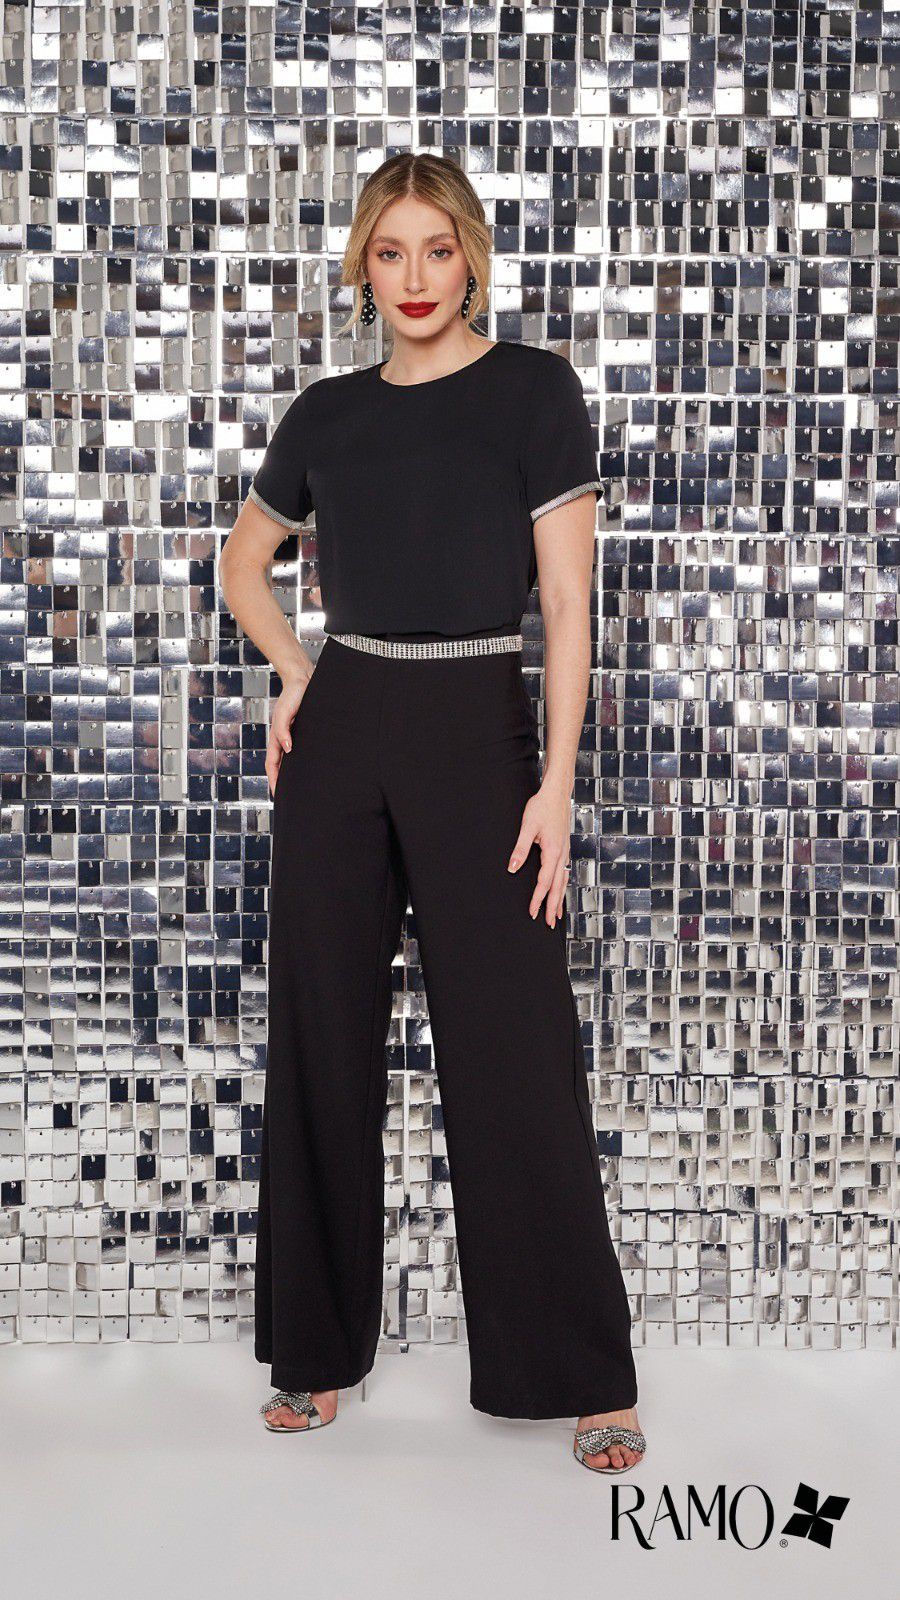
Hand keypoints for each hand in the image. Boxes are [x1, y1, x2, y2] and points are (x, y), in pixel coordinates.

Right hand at [266, 670, 312, 797]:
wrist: (303, 679)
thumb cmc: (293, 694)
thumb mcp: (286, 712)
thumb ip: (284, 730)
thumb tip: (287, 748)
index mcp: (277, 736)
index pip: (273, 764)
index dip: (274, 780)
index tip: (277, 794)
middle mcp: (285, 739)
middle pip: (281, 765)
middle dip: (282, 781)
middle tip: (289, 798)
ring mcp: (293, 736)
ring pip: (291, 759)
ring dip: (292, 773)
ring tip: (300, 788)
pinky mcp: (304, 732)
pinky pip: (301, 751)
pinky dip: (301, 762)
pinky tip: (311, 768)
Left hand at [507, 779, 571, 924]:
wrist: (557, 792)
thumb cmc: (542, 807)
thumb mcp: (527, 827)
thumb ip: (520, 849)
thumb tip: (512, 869)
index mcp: (553, 852)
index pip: (545, 882)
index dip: (538, 899)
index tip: (532, 912)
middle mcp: (562, 854)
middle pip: (558, 887)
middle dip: (552, 906)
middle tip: (549, 924)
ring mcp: (565, 852)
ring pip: (563, 881)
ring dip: (559, 899)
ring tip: (556, 914)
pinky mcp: (564, 848)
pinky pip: (564, 873)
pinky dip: (562, 886)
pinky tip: (560, 891)